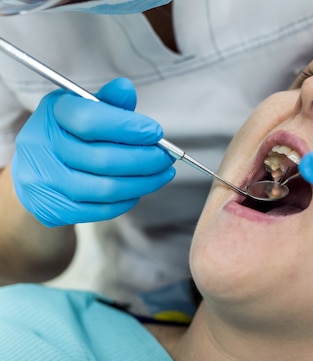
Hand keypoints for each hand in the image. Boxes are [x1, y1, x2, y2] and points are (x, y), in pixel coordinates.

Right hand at [12, 78, 175, 226]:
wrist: (35, 170)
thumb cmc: (68, 134)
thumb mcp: (83, 108)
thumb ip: (108, 102)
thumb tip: (125, 89)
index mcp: (53, 115)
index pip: (90, 121)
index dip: (128, 127)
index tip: (156, 133)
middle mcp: (43, 148)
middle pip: (104, 159)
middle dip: (146, 159)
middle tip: (167, 157)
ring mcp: (47, 182)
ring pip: (108, 188)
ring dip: (145, 182)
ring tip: (162, 173)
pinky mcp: (55, 208)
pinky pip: (102, 209)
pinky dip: (128, 199)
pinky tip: (139, 188)